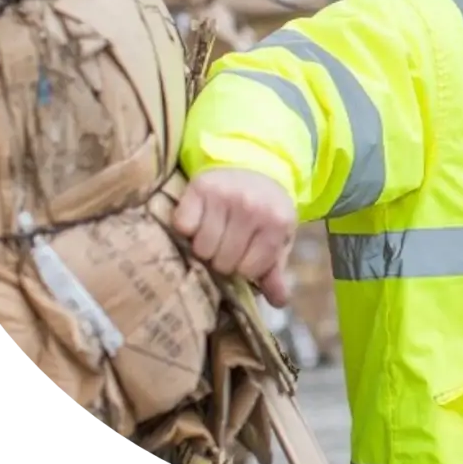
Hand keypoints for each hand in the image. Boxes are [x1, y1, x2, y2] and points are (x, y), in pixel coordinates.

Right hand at [172, 169, 297, 306]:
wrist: (254, 162)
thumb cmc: (267, 207)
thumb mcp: (279, 236)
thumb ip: (275, 270)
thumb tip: (278, 301)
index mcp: (277, 223)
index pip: (248, 270)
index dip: (244, 267)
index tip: (245, 253)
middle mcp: (252, 208)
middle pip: (222, 262)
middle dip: (222, 259)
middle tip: (226, 243)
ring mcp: (226, 196)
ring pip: (201, 248)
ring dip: (204, 247)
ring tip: (213, 233)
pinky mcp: (201, 187)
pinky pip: (183, 226)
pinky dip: (187, 228)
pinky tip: (198, 220)